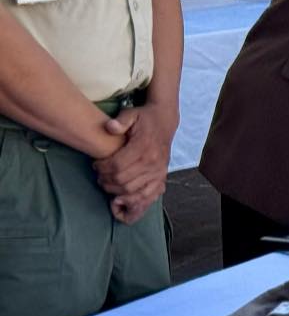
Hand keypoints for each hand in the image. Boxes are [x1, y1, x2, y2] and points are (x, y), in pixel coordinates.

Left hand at [93, 104, 176, 218]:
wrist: (165, 120)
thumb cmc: (145, 117)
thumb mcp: (132, 113)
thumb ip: (120, 121)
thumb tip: (109, 127)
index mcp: (144, 146)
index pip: (117, 166)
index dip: (102, 168)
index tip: (96, 164)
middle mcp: (152, 161)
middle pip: (122, 180)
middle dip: (105, 180)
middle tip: (99, 175)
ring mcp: (158, 171)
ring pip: (131, 190)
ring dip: (114, 191)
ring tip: (107, 183)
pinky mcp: (161, 176)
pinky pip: (146, 196)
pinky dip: (133, 202)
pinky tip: (121, 200)